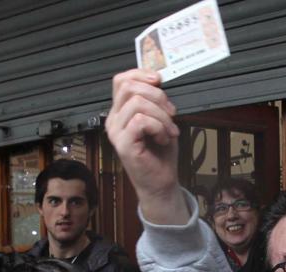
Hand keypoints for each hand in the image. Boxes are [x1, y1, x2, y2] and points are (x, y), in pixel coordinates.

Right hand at [105, 70, 188, 224]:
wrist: (162, 182)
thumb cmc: (161, 152)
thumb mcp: (160, 118)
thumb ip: (154, 99)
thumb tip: (156, 79)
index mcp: (120, 112)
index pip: (121, 80)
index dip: (141, 74)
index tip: (159, 81)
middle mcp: (114, 120)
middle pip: (128, 87)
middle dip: (157, 95)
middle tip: (171, 112)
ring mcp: (116, 132)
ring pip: (137, 103)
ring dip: (161, 114)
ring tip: (169, 130)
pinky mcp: (123, 144)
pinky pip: (140, 121)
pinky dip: (158, 126)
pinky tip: (163, 137)